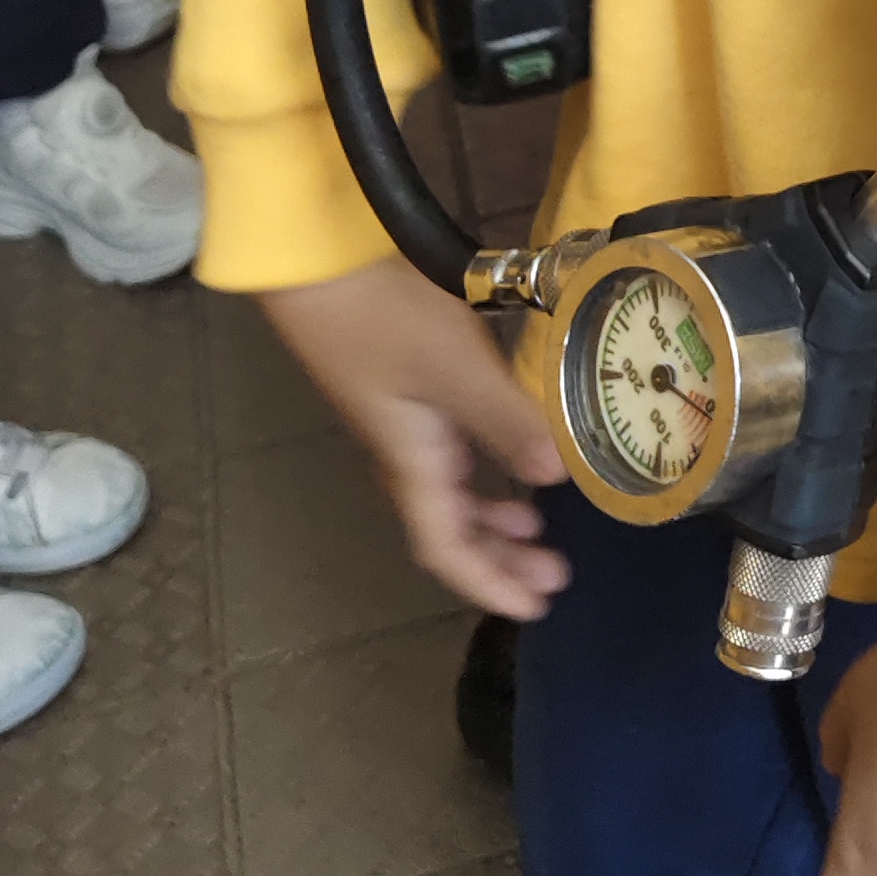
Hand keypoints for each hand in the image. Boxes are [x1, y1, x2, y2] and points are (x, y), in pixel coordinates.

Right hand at [260, 256, 568, 620]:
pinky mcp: (409, 392)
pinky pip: (453, 457)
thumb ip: (505, 421)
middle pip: (451, 531)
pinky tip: (512, 453)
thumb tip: (558, 477)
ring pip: (452, 495)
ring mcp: (404, 425)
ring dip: (494, 519)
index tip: (532, 609)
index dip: (488, 585)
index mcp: (413, 464)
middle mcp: (405, 457)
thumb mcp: (454, 367)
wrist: (318, 266)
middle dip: (500, 560)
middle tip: (553, 574)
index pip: (447, 550)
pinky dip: (485, 473)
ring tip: (537, 527)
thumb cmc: (381, 317)